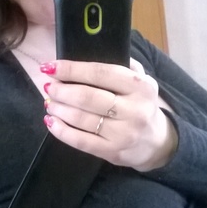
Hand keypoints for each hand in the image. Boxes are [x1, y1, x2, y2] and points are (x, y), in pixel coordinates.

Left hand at [41, 59, 177, 170]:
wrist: (157, 142)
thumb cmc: (141, 105)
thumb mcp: (140, 81)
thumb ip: (120, 66)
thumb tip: (82, 55)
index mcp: (139, 86)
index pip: (99, 73)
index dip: (71, 69)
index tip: (50, 67)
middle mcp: (134, 109)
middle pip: (87, 97)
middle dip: (61, 90)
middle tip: (49, 87)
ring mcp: (123, 133)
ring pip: (81, 119)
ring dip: (59, 109)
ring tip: (49, 103)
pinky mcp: (113, 152)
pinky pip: (81, 141)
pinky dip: (61, 131)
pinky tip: (51, 122)